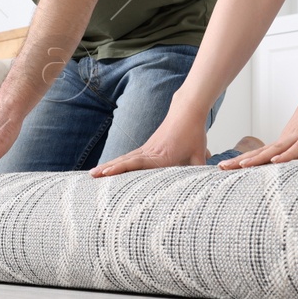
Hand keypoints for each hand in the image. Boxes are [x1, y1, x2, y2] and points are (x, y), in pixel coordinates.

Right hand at [91, 112, 209, 176]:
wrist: (187, 111)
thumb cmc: (193, 134)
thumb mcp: (199, 155)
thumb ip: (200, 171)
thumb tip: (205, 187)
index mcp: (161, 156)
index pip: (136, 163)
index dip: (120, 169)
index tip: (106, 173)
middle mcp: (150, 152)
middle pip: (125, 161)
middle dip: (108, 169)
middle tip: (91, 176)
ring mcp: (147, 148)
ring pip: (125, 158)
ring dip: (109, 166)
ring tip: (94, 174)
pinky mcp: (148, 146)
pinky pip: (130, 156)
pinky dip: (119, 162)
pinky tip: (111, 168)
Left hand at [220, 87, 297, 168]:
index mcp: (283, 143)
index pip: (260, 155)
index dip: (243, 162)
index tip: (226, 167)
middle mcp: (285, 139)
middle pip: (260, 153)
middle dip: (240, 161)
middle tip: (221, 167)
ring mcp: (297, 136)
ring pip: (274, 150)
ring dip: (257, 158)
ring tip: (241, 166)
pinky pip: (296, 147)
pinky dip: (286, 155)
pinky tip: (275, 161)